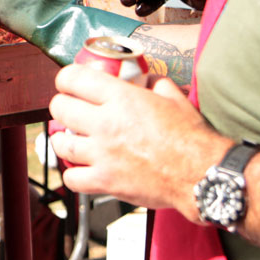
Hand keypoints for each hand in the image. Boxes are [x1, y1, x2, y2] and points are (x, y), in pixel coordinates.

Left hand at [49, 65, 227, 215]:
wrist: (201, 174)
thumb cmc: (191, 137)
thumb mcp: (174, 97)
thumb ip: (155, 83)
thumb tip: (146, 78)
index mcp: (121, 97)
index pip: (73, 78)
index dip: (66, 79)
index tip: (68, 83)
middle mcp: (106, 123)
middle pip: (59, 108)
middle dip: (61, 106)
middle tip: (69, 110)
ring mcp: (102, 154)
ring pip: (60, 143)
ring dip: (63, 139)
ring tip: (70, 139)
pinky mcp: (105, 181)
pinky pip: (71, 177)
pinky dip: (73, 174)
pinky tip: (81, 168)